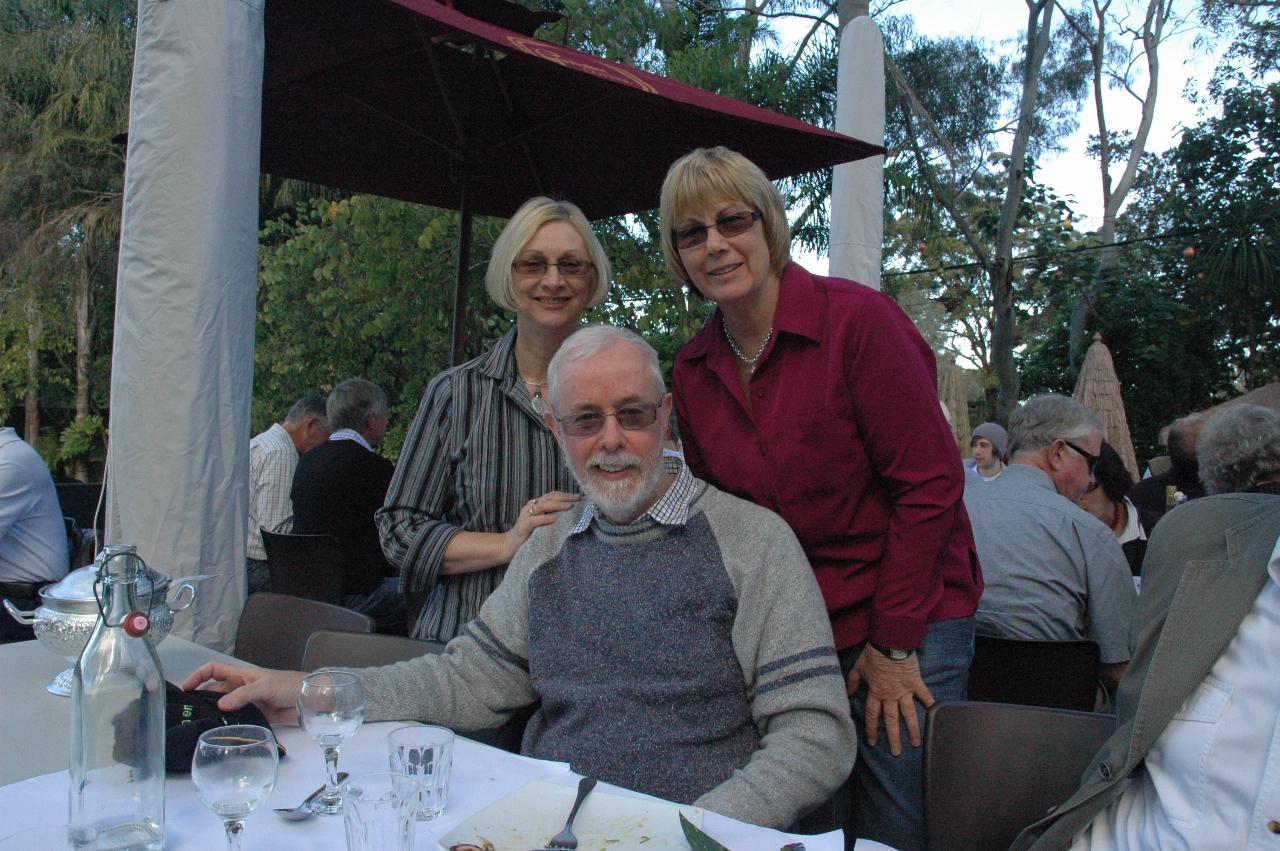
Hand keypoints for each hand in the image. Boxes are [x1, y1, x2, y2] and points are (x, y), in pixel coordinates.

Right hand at [181, 662, 306, 725]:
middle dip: (200, 698)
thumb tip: (220, 705)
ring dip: (212, 713)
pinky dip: (226, 724)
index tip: (185, 688)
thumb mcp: (264, 686)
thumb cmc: (289, 685)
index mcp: (241, 675)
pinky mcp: (254, 717)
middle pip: (214, 691)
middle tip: (186, 713)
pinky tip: (219, 733)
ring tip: (198, 725)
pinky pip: (235, 720)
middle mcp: (240, 689)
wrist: (309, 699)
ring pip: (223, 707)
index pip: (214, 670)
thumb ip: (243, 695)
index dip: (198, 676)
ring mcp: (246, 704)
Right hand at [504, 490, 579, 559]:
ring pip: (544, 506)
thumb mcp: (543, 524)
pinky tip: (554, 519)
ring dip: (558, 505)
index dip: (566, 495)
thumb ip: (552, 517)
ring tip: (570, 506)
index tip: (579, 497)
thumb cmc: (529, 535)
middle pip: (550, 498)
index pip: (553, 495)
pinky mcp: (523, 526)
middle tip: (577, 499)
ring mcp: (526, 515)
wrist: (510, 546)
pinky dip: (545, 519)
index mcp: (536, 504)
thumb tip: (572, 515)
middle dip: (565, 498)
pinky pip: (534, 521)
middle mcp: (531, 506)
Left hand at [846, 645, 934, 755]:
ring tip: (916, 743)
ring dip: (912, 729)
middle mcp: (890, 695)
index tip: (873, 743)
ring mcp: (904, 690)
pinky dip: (930, 704)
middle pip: (891, 720)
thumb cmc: (873, 653)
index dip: (872, 730)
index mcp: (876, 692)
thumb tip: (849, 693)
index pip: (872, 716)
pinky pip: (924, 695)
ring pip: (908, 714)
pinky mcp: (915, 682)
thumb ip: (853, 682)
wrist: (890, 641)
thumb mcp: (858, 667)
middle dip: (893, 738)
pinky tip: (935, 714)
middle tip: (896, 753)